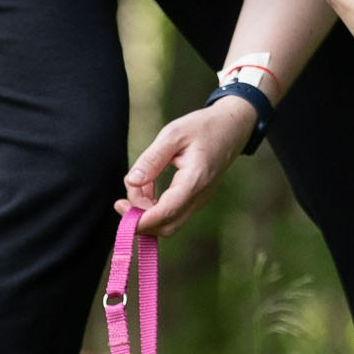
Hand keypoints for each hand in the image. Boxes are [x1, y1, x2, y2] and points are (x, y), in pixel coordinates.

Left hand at [115, 98, 257, 234]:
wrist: (232, 128)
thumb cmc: (203, 127)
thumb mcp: (173, 134)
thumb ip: (151, 159)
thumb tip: (131, 182)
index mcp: (195, 180)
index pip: (165, 213)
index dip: (140, 219)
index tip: (120, 207)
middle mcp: (200, 196)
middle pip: (166, 227)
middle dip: (140, 220)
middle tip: (121, 201)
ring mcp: (200, 200)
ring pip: (168, 223)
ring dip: (146, 212)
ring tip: (137, 184)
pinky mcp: (196, 199)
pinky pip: (173, 213)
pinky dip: (155, 206)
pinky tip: (147, 186)